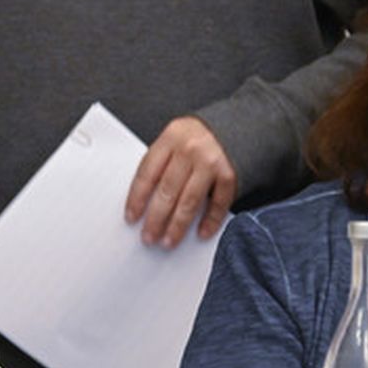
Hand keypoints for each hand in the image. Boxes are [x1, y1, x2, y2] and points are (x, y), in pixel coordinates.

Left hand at [123, 116, 236, 247]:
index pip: (147, 173)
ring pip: (190, 201)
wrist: (236, 126)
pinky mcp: (230, 175)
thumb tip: (143, 202)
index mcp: (170, 139)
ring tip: (168, 241)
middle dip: (156, 218)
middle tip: (149, 237)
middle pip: (167, 190)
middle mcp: (190, 150)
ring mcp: (210, 162)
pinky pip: (218, 203)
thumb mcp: (173, 140)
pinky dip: (210, 221)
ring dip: (178, 225)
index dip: (137, 198)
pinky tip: (201, 233)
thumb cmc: (197, 138)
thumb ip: (160, 163)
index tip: (131, 218)